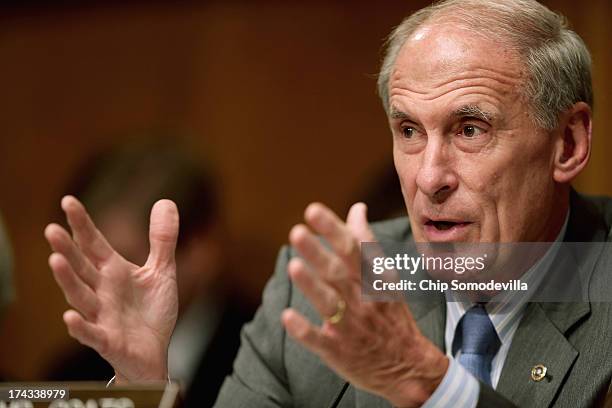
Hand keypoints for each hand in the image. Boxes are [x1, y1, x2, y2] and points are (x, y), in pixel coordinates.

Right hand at [44, 196, 178, 382]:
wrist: (154, 352)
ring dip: (67, 280)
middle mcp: (102, 291)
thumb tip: (166, 202)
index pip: (93, 243)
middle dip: (66, 249)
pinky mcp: (108, 341)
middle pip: (81, 267)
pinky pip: (91, 334)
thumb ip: (162, 239)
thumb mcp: (162, 271)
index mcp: (113, 271)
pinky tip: (69, 317)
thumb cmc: (151, 312)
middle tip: (52, 229)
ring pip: (80, 297)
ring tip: (55, 261)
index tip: (68, 200)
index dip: (81, 223)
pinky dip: (80, 327)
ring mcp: (102, 316)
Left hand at [282, 202, 448, 406]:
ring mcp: (351, 326)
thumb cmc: (391, 314)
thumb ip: (366, 242)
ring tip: (294, 267)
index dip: (332, 229)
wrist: (409, 367)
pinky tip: (288, 317)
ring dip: (312, 286)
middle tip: (296, 232)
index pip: (352, 248)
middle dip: (317, 253)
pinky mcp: (338, 350)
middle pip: (338, 273)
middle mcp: (362, 300)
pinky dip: (304, 330)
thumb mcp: (385, 276)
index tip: (312, 210)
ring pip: (330, 304)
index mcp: (373, 279)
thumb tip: (356, 208)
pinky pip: (319, 340)